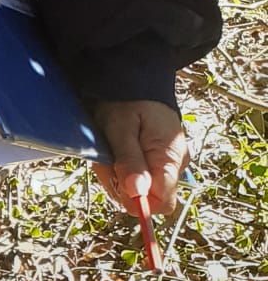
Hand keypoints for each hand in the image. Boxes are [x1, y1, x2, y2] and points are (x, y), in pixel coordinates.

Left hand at [91, 99, 189, 216]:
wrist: (134, 79)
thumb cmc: (126, 100)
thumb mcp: (121, 128)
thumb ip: (130, 160)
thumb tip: (138, 193)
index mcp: (170, 158)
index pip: (162, 202)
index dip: (136, 201)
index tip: (116, 179)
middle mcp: (173, 164)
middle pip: (146, 198)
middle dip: (120, 186)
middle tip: (106, 159)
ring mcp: (165, 162)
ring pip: (137, 188)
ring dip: (115, 176)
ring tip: (109, 149)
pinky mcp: (155, 159)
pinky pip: (135, 176)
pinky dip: (118, 169)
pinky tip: (112, 150)